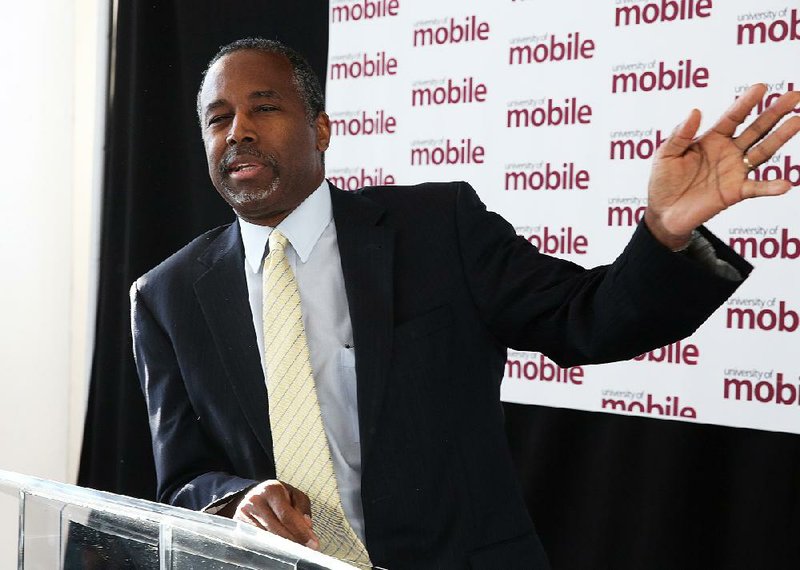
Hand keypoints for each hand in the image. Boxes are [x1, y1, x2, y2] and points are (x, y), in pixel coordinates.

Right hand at [224, 480, 319, 548]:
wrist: (252, 495)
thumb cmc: (276, 496)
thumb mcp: (293, 494)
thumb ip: (302, 507)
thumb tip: (307, 526)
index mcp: (271, 490)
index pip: (287, 516)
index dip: (300, 532)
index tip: (312, 543)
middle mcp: (255, 501)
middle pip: (276, 529)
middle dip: (294, 541)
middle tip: (306, 550)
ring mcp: (244, 514)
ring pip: (266, 537)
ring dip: (283, 547)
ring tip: (295, 550)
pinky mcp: (238, 526)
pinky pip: (256, 541)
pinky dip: (270, 547)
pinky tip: (279, 550)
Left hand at [645, 85, 799, 249]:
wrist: (662, 212)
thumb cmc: (663, 180)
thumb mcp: (665, 154)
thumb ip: (680, 134)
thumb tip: (696, 111)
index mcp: (711, 139)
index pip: (732, 117)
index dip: (746, 102)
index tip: (761, 87)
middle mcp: (728, 152)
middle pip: (756, 129)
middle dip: (774, 113)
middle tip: (795, 96)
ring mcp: (734, 171)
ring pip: (762, 151)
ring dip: (780, 137)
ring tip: (797, 122)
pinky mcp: (735, 192)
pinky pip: (756, 188)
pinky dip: (771, 187)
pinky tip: (786, 185)